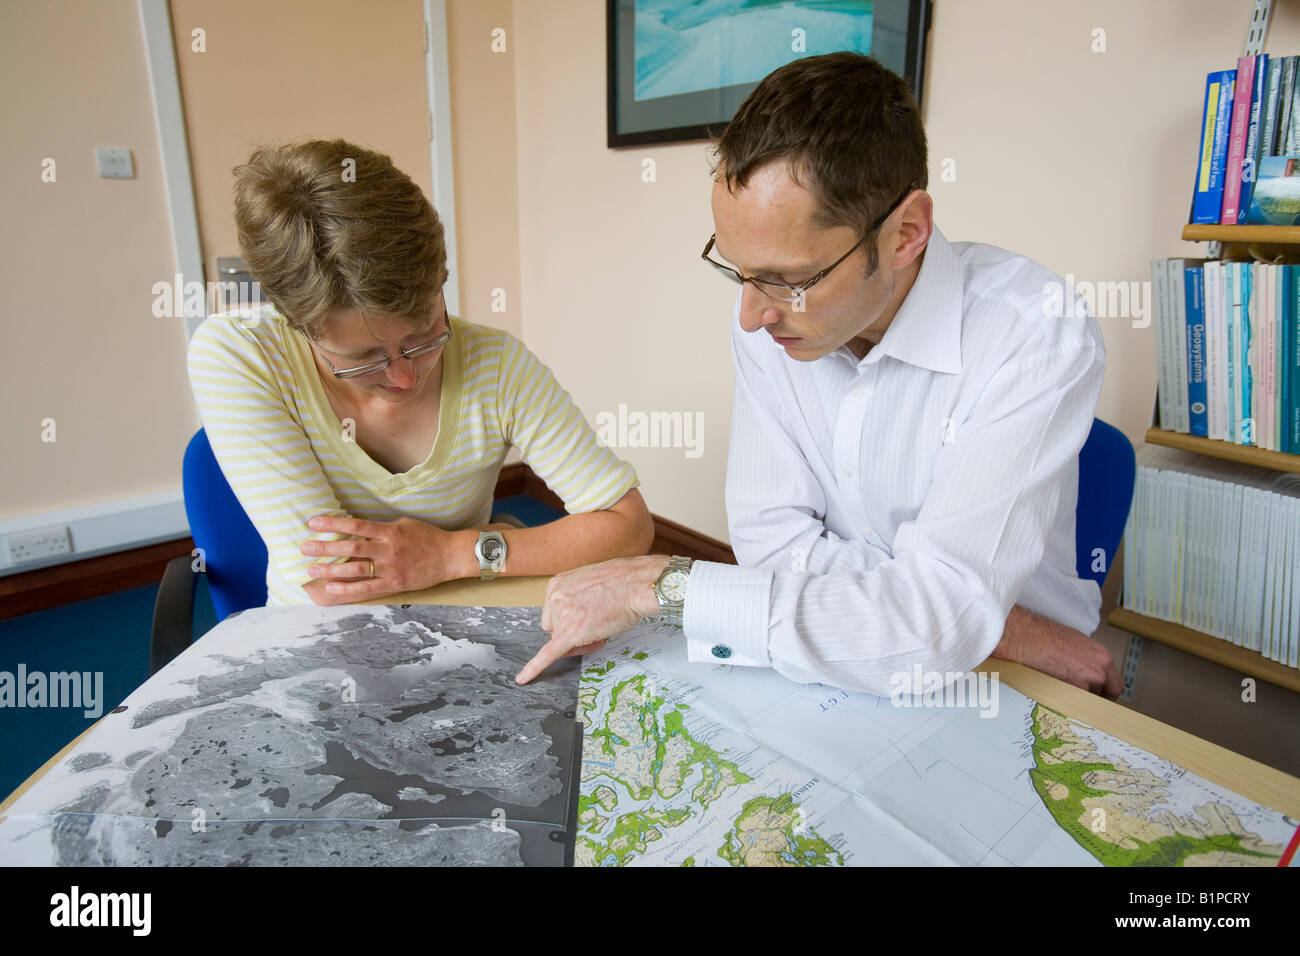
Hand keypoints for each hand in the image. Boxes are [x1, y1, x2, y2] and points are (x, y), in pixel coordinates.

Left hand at [300, 514, 470, 603]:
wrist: (450, 556)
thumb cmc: (427, 537)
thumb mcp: (403, 523)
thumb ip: (381, 527)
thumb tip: (356, 528)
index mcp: (389, 531)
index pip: (355, 525)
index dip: (332, 523)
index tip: (313, 523)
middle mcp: (388, 549)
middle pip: (350, 548)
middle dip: (324, 547)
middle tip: (304, 547)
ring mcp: (390, 568)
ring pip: (355, 569)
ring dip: (331, 570)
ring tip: (311, 569)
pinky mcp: (394, 584)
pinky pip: (367, 588)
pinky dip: (348, 589)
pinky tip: (331, 588)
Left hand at [515, 555, 669, 683]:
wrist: (638, 584)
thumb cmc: (624, 583)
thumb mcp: (591, 584)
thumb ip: (577, 599)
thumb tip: (579, 619)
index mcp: (557, 584)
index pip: (553, 612)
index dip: (569, 621)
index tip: (586, 620)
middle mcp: (555, 597)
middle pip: (553, 628)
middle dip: (571, 634)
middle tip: (595, 632)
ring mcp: (562, 614)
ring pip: (560, 641)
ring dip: (578, 643)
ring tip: (600, 634)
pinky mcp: (571, 633)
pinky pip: (549, 654)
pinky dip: (535, 668)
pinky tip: (523, 679)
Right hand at [992, 605, 1122, 698]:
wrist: (1027, 637)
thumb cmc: (1045, 635)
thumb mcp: (1077, 642)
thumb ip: (1089, 659)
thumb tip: (1087, 670)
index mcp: (1102, 658)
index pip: (1115, 685)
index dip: (1106, 692)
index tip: (1100, 695)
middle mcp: (1098, 672)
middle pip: (1105, 698)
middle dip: (1095, 700)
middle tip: (1084, 700)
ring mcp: (1084, 684)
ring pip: (1087, 702)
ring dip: (1078, 700)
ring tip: (1063, 692)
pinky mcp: (1068, 693)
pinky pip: (1072, 704)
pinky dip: (1065, 703)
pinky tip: (1054, 695)